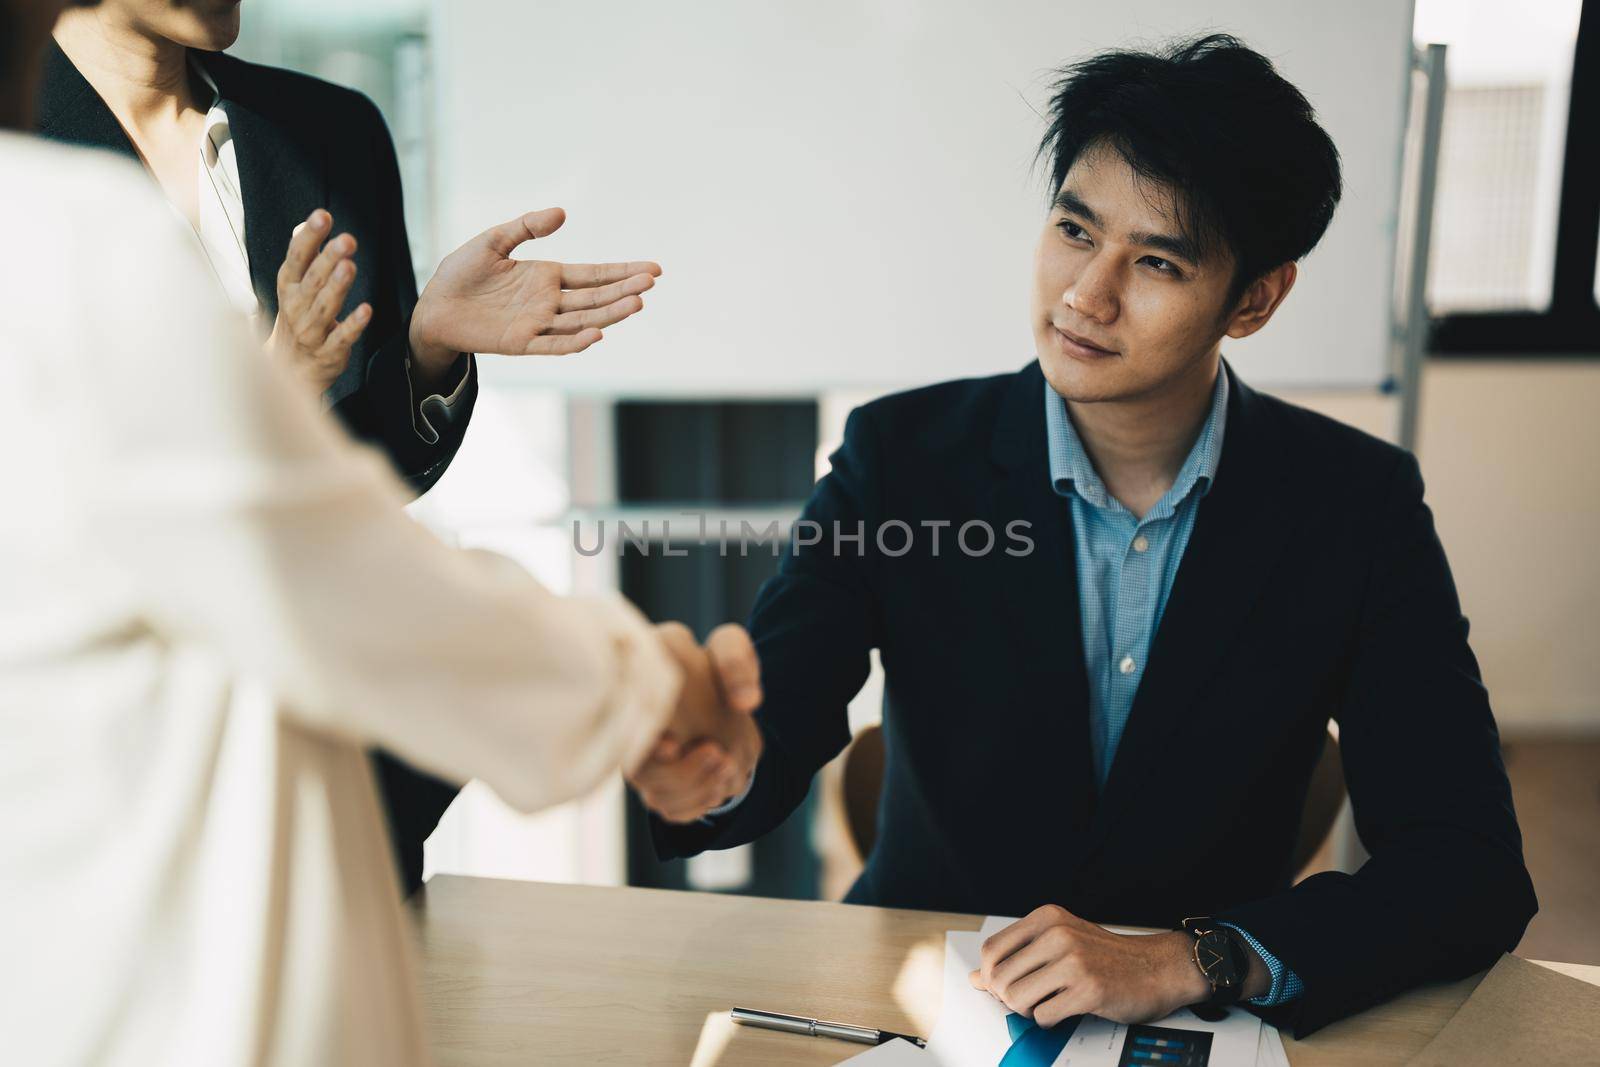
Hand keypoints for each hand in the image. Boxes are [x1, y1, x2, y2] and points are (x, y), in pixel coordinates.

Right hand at [266, 209, 371, 392]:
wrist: (289, 369)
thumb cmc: (297, 318)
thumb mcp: (293, 287)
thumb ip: (303, 257)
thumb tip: (305, 223)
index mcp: (288, 286)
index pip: (296, 257)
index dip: (309, 236)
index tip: (323, 215)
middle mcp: (296, 307)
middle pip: (313, 280)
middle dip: (328, 259)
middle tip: (347, 240)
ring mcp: (311, 331)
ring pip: (324, 307)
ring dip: (338, 287)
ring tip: (350, 267)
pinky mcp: (329, 352)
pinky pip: (341, 338)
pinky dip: (352, 325)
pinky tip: (366, 310)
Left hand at [408, 206, 659, 375]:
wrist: (434, 305)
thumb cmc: (461, 273)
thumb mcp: (493, 241)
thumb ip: (526, 227)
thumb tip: (563, 212)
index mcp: (547, 277)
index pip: (594, 275)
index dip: (623, 272)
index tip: (653, 269)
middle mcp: (549, 302)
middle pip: (596, 298)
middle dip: (624, 291)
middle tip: (651, 283)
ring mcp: (538, 323)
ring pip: (582, 321)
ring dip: (610, 314)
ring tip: (636, 303)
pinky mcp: (521, 342)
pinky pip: (553, 344)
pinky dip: (574, 342)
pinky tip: (596, 333)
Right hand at [627, 622, 763, 823]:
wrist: (724, 703)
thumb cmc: (716, 669)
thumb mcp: (730, 649)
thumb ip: (736, 661)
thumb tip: (746, 701)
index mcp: (636, 688)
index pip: (617, 718)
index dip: (639, 741)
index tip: (671, 746)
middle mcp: (629, 728)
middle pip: (637, 770)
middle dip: (681, 774)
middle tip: (720, 755)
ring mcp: (640, 760)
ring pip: (655, 794)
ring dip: (696, 789)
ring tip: (728, 765)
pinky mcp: (656, 784)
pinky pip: (670, 808)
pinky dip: (698, 804)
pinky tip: (718, 784)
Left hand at [969, 905, 1231, 1026]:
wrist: (1156, 968)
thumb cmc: (1107, 956)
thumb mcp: (1060, 942)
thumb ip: (1019, 955)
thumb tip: (978, 977)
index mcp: (1047, 918)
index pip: (992, 950)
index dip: (991, 975)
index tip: (1002, 985)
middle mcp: (1058, 935)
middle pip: (1001, 978)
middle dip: (1008, 998)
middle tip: (1028, 1000)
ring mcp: (1073, 962)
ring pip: (1017, 998)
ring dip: (1027, 1010)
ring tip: (1046, 1003)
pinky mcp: (1088, 991)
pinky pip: (1043, 1016)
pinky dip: (1048, 1020)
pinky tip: (1064, 1010)